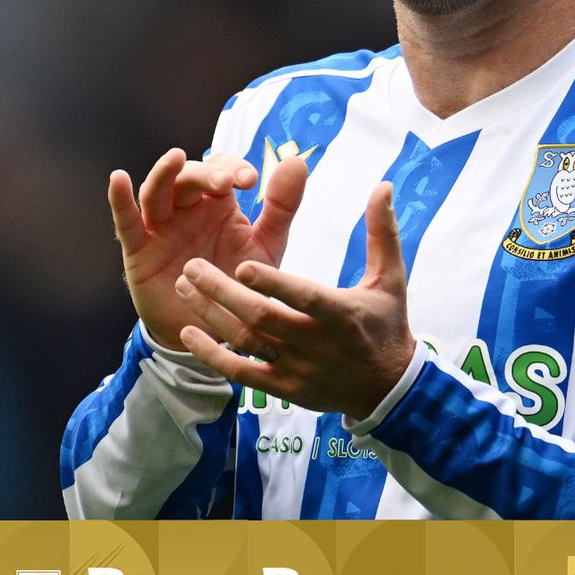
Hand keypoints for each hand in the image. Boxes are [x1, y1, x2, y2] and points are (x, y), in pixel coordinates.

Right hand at [109, 147, 307, 350]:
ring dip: (166, 174)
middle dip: (206, 174)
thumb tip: (297, 160)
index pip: (221, 169)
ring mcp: (162, 228)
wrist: (217, 331)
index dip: (232, 167)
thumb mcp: (267, 246)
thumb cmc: (240, 283)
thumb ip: (282, 207)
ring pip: (157, 191)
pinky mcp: (140, 252)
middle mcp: (188, 210)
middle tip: (226, 182)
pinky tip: (119, 178)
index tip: (250, 180)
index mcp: (219, 204)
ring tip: (175, 157)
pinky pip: (127, 223)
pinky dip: (120, 200)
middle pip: (189, 176)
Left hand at [174, 181, 416, 419]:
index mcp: (341, 314)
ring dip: (211, 314)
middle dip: (223, 292)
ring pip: (246, 341)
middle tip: (191, 266)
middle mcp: (316, 344)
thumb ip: (382, 232)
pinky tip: (187, 332)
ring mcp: (297, 369)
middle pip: (262, 318)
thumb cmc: (386, 323)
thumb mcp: (391, 278)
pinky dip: (212, 354)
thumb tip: (384, 185)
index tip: (242, 264)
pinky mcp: (284, 389)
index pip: (303, 298)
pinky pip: (240, 373)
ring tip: (183, 286)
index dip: (273, 283)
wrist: (386, 388)